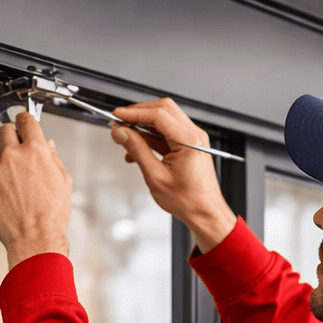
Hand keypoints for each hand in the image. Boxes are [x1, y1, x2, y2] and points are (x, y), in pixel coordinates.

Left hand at [0, 112, 71, 268]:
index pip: (25, 120)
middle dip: (10, 139)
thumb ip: (53, 157)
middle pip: (4, 130)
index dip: (24, 121)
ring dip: (2, 167)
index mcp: (35, 150)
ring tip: (14, 191)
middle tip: (16, 155)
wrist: (34, 238)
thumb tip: (48, 145)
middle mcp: (12, 154)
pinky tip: (5, 199)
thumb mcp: (62, 181)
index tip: (22, 124)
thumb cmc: (50, 215)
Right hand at [111, 98, 235, 252]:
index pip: (158, 115)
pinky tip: (137, 149)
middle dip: (139, 113)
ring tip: (126, 138)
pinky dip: (151, 137)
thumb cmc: (188, 201)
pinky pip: (168, 133)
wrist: (205, 213)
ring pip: (165, 119)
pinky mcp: (190, 145)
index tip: (117, 115)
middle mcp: (194, 135)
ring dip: (144, 126)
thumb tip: (122, 133)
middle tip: (120, 122)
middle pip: (163, 109)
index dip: (134, 112)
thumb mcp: (156, 177)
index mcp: (189, 141)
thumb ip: (138, 150)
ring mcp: (193, 139)